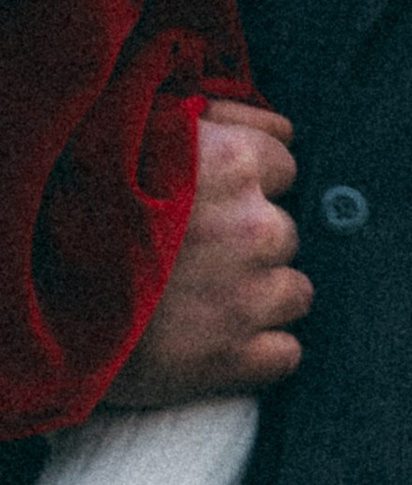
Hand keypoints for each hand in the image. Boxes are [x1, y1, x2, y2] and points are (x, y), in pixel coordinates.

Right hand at [106, 107, 308, 406]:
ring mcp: (250, 297)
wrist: (39, 283)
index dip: (249, 182)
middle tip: (198, 250)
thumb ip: (217, 120)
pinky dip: (260, 348)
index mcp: (233, 163)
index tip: (216, 197)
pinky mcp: (238, 358)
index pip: (283, 165)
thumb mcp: (141, 128)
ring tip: (207, 294)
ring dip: (261, 294)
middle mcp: (254, 227)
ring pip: (294, 292)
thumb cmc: (80, 196)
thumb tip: (281, 130)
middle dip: (251, 240)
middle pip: (285, 232)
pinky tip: (218, 337)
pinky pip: (287, 352)